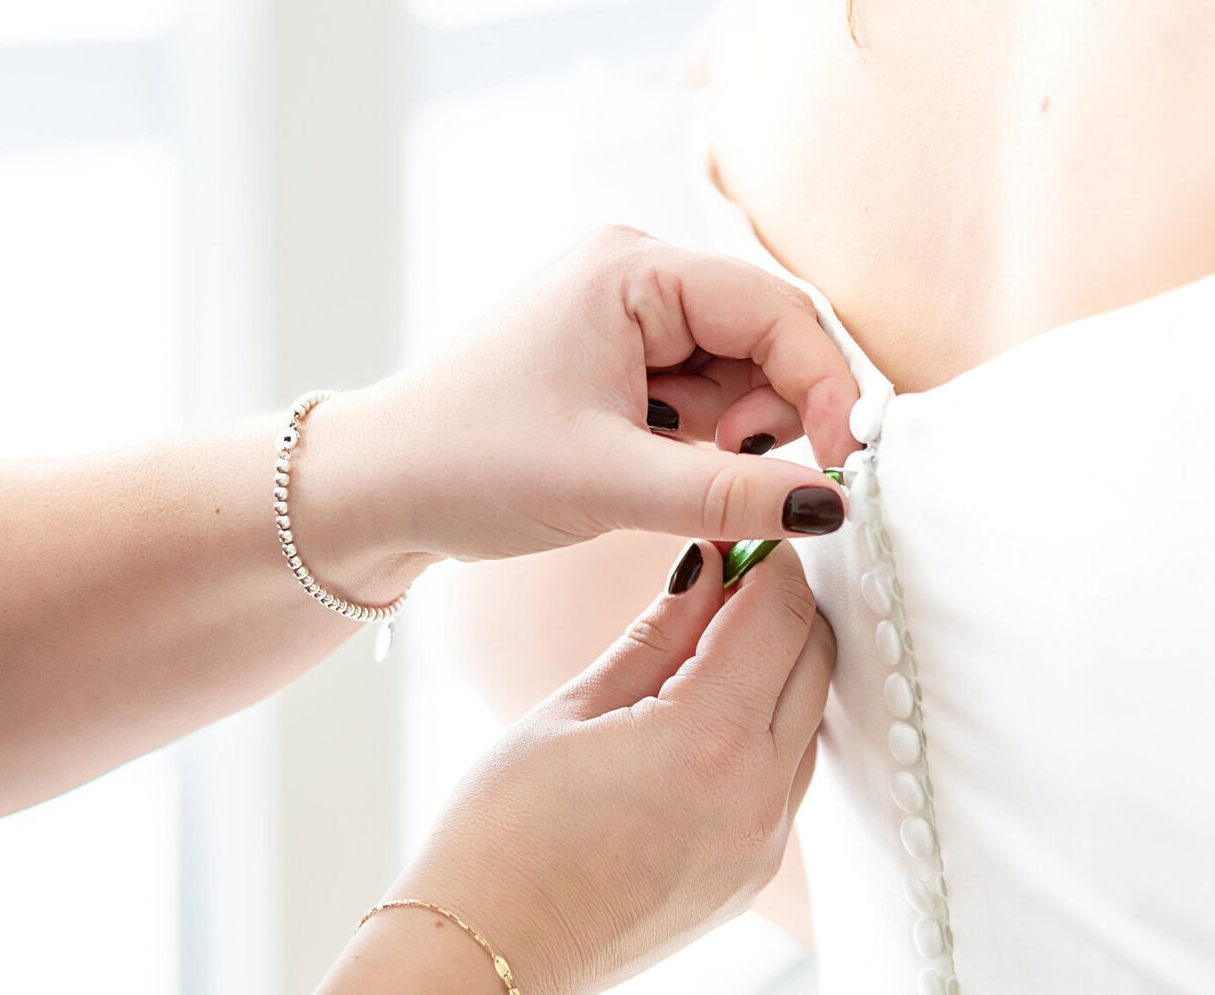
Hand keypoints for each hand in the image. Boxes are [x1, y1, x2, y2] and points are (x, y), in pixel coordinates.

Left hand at [289, 227, 863, 593]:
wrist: (372, 490)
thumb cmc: (469, 466)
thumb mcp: (611, 484)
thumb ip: (731, 495)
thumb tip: (833, 506)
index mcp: (633, 269)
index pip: (777, 310)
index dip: (825, 386)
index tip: (842, 466)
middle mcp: (636, 276)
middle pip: (767, 336)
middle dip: (780, 414)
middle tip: (756, 484)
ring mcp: (627, 319)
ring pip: (739, 373)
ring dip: (741, 434)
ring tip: (686, 482)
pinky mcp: (618, 363)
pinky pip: (702, 395)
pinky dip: (708, 443)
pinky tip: (667, 477)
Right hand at [390, 540, 834, 994]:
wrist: (491, 960)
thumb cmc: (503, 835)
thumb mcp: (570, 711)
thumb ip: (656, 635)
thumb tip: (709, 566)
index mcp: (710, 739)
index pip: (780, 613)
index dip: (765, 559)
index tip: (736, 535)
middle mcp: (759, 795)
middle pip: (816, 660)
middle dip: (782, 606)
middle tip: (727, 578)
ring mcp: (765, 844)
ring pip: (810, 719)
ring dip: (781, 669)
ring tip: (710, 646)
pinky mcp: (753, 876)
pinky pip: (789, 778)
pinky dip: (768, 729)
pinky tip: (708, 716)